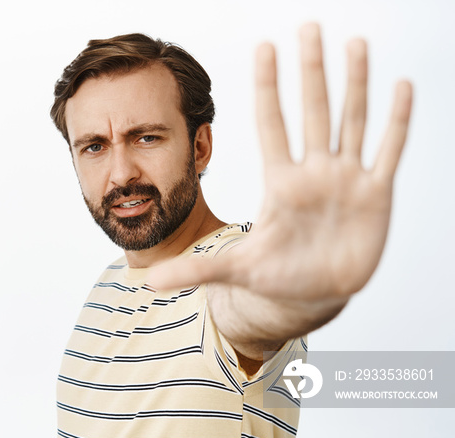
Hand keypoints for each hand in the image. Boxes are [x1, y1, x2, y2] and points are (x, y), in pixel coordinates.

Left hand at [148, 23, 412, 302]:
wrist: (314, 296)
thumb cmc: (275, 278)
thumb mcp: (235, 271)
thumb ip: (195, 271)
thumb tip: (149, 282)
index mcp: (279, 183)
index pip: (271, 123)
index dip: (268, 86)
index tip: (264, 47)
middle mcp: (312, 173)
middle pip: (312, 111)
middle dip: (311, 70)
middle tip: (308, 26)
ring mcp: (345, 180)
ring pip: (351, 120)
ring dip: (355, 83)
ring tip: (354, 42)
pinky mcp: (375, 196)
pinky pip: (389, 150)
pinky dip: (397, 121)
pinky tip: (401, 86)